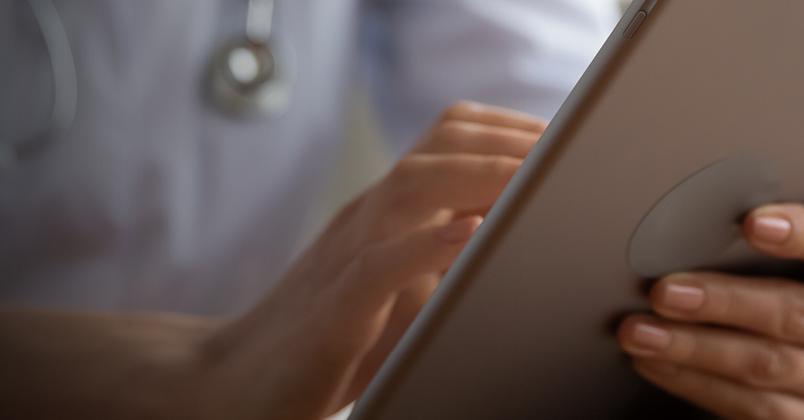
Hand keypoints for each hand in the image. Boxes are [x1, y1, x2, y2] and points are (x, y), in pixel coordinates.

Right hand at [191, 102, 547, 418]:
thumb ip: (447, 263)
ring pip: (412, 187)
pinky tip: (470, 236)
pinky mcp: (334, 311)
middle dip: (510, 141)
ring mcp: (346, 257)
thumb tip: (524, 249)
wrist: (235, 381)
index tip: (566, 143)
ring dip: (481, 176)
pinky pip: (380, 264)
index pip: (450, 137)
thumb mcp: (399, 292)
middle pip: (439, 144)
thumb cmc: (328, 343)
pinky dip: (427, 245)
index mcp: (386, 212)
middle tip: (568, 155)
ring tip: (534, 179)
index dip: (511, 129)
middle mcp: (367, 220)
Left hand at [619, 204, 803, 418]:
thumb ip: (776, 239)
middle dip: (722, 302)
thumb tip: (693, 219)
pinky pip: (751, 408)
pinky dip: (693, 382)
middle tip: (663, 292)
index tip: (752, 222)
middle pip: (797, 314)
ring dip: (692, 349)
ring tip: (639, 333)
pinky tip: (655, 364)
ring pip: (765, 366)